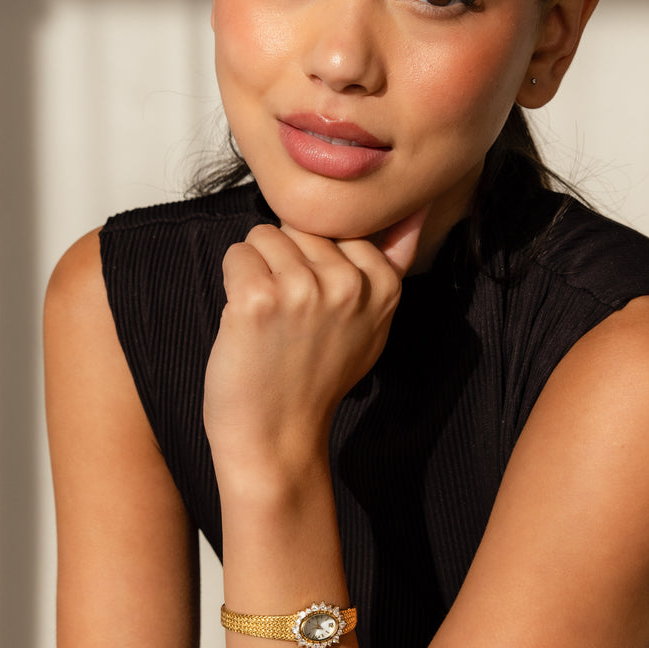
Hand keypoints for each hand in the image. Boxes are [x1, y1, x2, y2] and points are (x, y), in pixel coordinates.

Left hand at [203, 209, 426, 474]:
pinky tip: (247, 320)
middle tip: (292, 316)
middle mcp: (348, 284)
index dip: (320, 257)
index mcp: (383, 286)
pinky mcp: (259, 298)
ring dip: (258, 269)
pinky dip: (233, 282)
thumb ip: (391, 266)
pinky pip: (237, 255)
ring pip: (265, 235)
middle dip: (288, 260)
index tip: (320, 303)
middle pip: (300, 225)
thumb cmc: (317, 380)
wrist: (277, 437)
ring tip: (271, 318)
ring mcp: (303, 290)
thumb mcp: (373, 326)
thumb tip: (415, 210)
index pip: (341, 224)